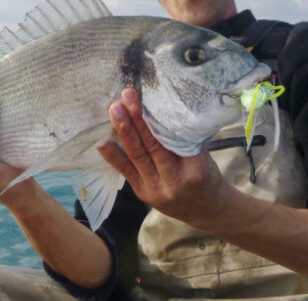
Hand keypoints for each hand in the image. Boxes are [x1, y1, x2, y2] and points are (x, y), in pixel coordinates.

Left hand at [98, 88, 230, 224]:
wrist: (204, 210)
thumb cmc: (206, 176)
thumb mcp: (205, 157)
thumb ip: (184, 139)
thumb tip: (162, 108)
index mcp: (195, 169)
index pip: (176, 139)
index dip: (160, 118)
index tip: (149, 97)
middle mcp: (174, 181)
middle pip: (154, 145)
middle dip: (138, 119)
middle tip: (127, 97)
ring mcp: (156, 189)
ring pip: (138, 155)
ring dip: (124, 130)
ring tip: (114, 110)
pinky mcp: (142, 193)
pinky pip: (126, 171)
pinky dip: (113, 155)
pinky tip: (102, 141)